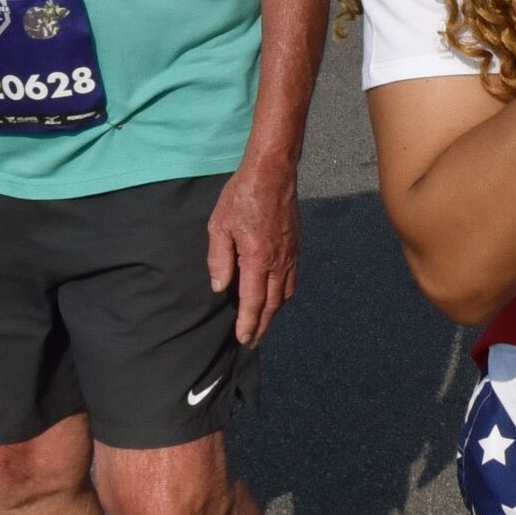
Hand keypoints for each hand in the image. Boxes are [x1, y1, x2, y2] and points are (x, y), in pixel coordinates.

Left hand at [207, 150, 302, 344]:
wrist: (272, 172)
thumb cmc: (241, 196)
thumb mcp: (219, 226)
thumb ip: (220, 260)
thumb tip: (220, 287)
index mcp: (258, 259)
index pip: (253, 301)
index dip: (248, 323)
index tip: (243, 339)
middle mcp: (279, 261)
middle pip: (273, 304)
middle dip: (262, 325)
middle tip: (253, 342)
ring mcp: (291, 254)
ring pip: (286, 293)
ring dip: (274, 312)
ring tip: (262, 323)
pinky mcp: (296, 246)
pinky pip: (292, 279)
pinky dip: (284, 295)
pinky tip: (276, 296)